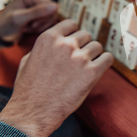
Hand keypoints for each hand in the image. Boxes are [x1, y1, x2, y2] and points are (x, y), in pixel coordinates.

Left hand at [0, 0, 57, 43]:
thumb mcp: (19, 19)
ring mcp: (38, 6)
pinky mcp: (39, 14)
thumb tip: (56, 7)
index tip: (31, 24)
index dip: (44, 17)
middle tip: (29, 26)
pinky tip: (30, 29)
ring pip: (51, 18)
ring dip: (41, 26)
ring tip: (28, 28)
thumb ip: (37, 12)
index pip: (49, 5)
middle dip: (42, 23)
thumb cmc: (5, 26)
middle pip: (52, 11)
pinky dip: (41, 28)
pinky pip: (49, 22)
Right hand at [0, 20, 113, 136]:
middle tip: (78, 60)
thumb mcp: (29, 59)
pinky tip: (98, 68)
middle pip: (86, 35)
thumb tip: (59, 39)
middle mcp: (65, 45)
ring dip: (94, 55)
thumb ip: (46, 46)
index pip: (71, 24)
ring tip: (85, 67)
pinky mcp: (92, 72)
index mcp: (48, 38)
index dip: (74, 33)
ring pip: (98, 46)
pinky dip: (105, 62)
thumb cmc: (29, 89)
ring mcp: (80, 58)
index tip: (75, 42)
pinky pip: (108, 58)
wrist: (33, 112)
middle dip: (83, 46)